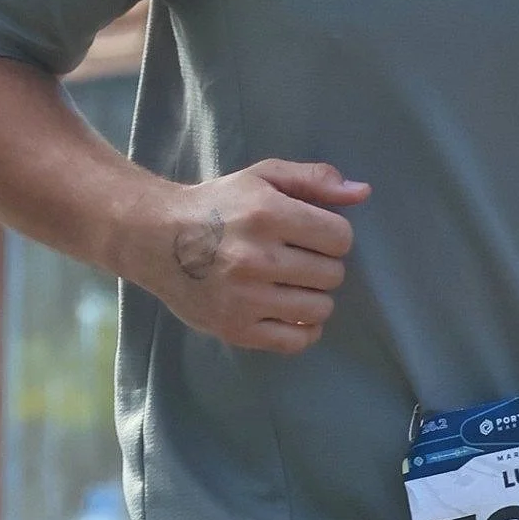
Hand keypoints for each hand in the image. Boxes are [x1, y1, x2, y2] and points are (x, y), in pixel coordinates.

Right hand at [153, 159, 370, 353]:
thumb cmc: (219, 203)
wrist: (155, 237)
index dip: (333, 236)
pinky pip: (294, 342)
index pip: (340, 237)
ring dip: (314, 297)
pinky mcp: (234, 329)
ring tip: (292, 283)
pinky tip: (291, 313)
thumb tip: (363, 193)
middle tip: (298, 258)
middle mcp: (256, 258)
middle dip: (323, 265)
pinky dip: (303, 330)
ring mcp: (245, 298)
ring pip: (319, 309)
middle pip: (333, 274)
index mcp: (267, 214)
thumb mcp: (264, 177)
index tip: (314, 234)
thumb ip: (314, 180)